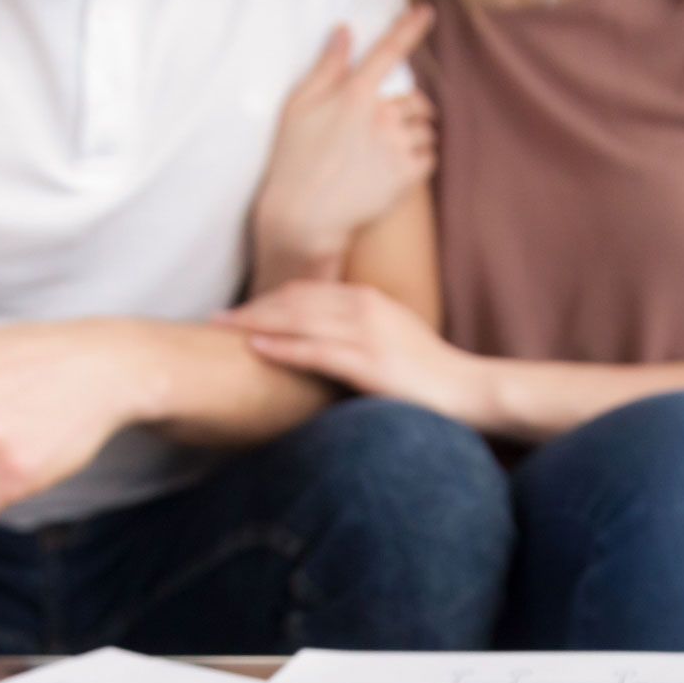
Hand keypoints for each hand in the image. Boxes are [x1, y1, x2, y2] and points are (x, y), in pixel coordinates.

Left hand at [221, 282, 497, 429]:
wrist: (468, 391)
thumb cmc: (428, 374)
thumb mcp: (391, 339)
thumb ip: (358, 332)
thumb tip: (324, 342)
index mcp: (367, 299)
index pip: (305, 291)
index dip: (268, 299)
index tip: (239, 310)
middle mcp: (363, 307)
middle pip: (293, 300)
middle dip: (252, 308)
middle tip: (216, 319)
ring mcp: (366, 333)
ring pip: (297, 320)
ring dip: (255, 324)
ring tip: (223, 330)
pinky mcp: (368, 362)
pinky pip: (314, 350)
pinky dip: (281, 348)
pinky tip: (254, 349)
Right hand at [253, 7, 437, 284]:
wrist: (304, 218)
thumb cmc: (294, 161)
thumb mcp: (299, 107)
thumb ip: (327, 67)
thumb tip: (344, 31)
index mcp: (355, 94)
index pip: (388, 51)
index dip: (410, 28)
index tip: (427, 12)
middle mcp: (381, 116)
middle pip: (418, 100)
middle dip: (412, 110)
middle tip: (392, 125)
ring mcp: (396, 147)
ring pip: (427, 131)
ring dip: (417, 136)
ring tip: (392, 152)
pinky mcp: (406, 177)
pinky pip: (430, 158)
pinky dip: (421, 161)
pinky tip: (398, 169)